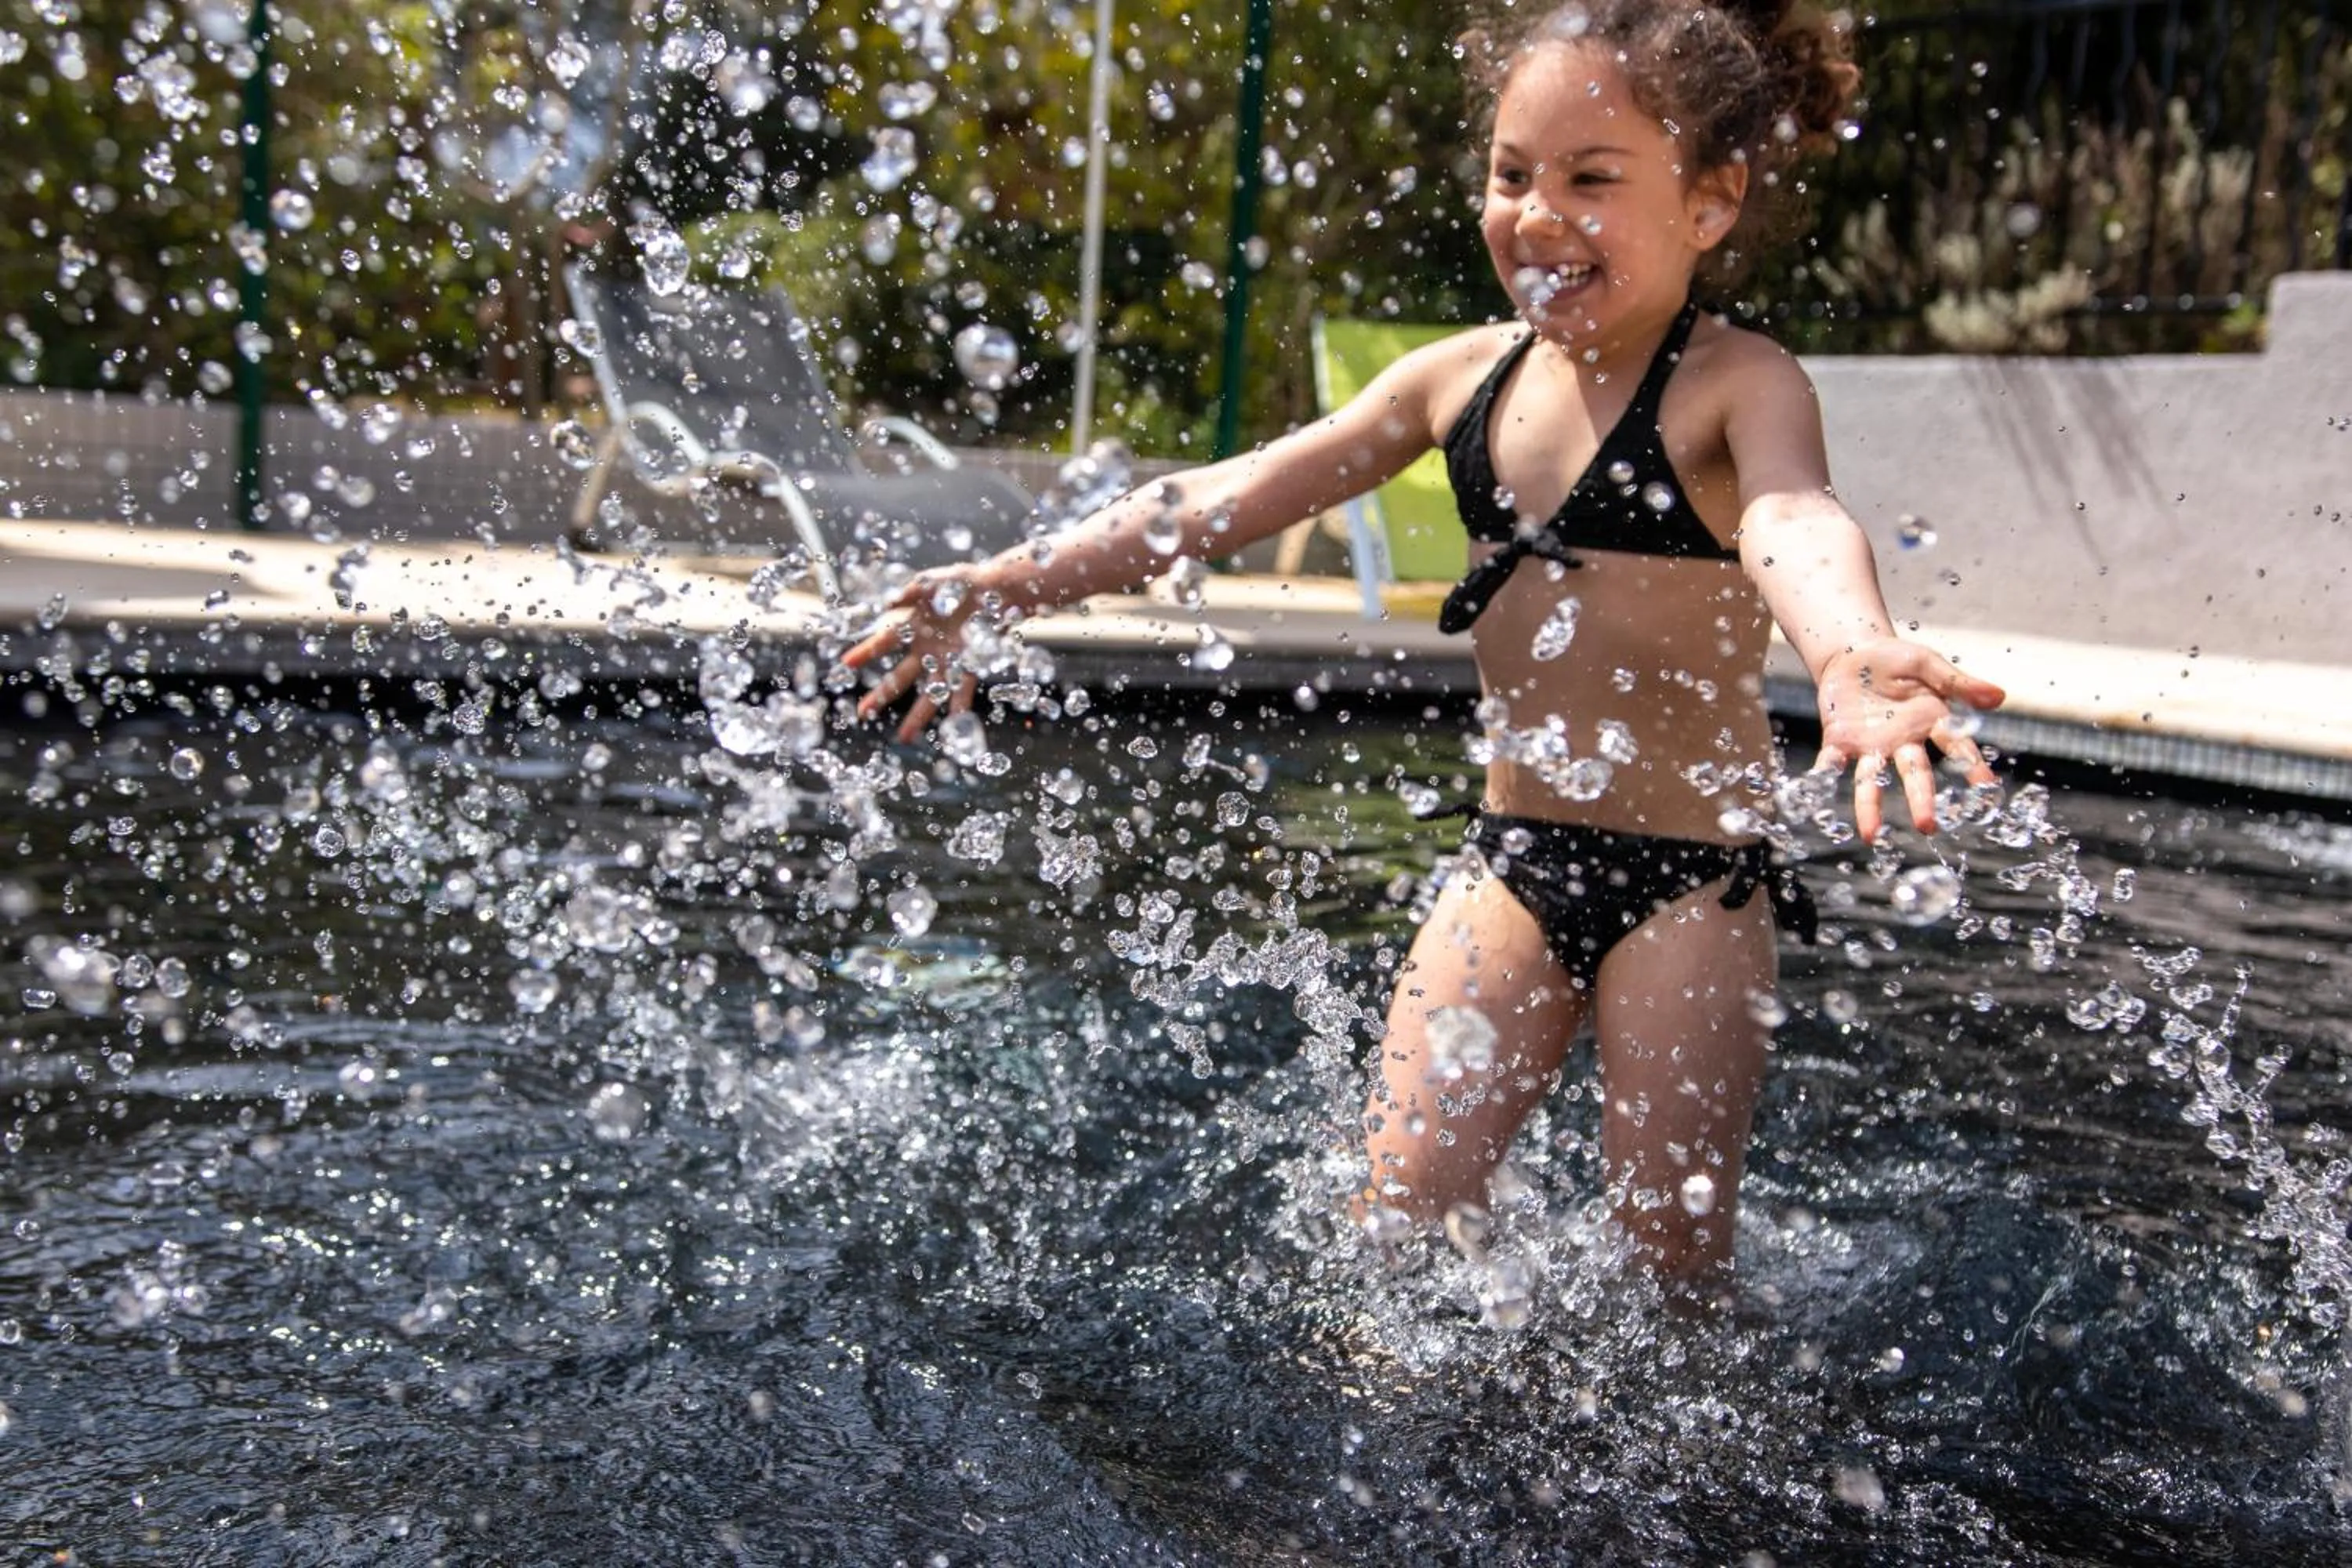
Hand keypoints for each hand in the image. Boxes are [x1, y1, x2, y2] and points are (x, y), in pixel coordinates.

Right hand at [840, 568, 992, 741]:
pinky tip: (954, 722)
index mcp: (912, 628)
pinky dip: (959, 705)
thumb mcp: (932, 583)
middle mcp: (925, 651)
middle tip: (862, 714)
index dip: (865, 653)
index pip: (882, 643)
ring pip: (928, 693)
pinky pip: (961, 689)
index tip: (845, 664)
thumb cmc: (960, 583)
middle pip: (899, 678)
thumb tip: (888, 605)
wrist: (993, 589)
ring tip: (904, 736)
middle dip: (880, 696)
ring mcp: (946, 661)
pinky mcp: (968, 666)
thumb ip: (910, 592)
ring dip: (916, 715)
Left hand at [1813, 638, 2005, 840]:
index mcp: (1931, 721)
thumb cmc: (1898, 660)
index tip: (1986, 788)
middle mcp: (1903, 741)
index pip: (1957, 747)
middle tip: (1927, 827)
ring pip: (1872, 780)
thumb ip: (1958, 682)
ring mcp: (1871, 744)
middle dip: (1921, 800)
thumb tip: (2000, 696)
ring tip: (1870, 836)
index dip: (1971, 766)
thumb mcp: (1927, 663)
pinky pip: (1830, 761)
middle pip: (1915, 774)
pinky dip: (1823, 774)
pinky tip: (1817, 787)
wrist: (1854, 653)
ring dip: (1870, 807)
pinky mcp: (1840, 740)